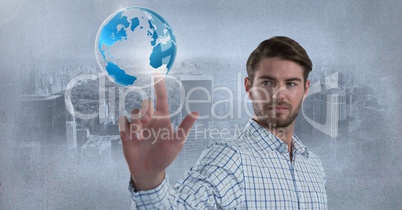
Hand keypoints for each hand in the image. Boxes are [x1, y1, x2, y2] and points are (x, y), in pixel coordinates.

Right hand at [118, 73, 198, 190]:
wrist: (149, 170)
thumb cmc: (164, 156)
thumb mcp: (177, 142)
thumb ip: (184, 128)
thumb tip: (196, 113)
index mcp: (162, 118)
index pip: (161, 98)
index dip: (159, 86)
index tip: (157, 73)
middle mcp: (150, 119)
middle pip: (145, 103)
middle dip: (144, 110)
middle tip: (146, 121)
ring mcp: (137, 125)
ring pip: (133, 112)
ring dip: (136, 123)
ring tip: (139, 138)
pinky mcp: (126, 131)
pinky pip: (123, 121)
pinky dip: (127, 128)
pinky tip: (131, 139)